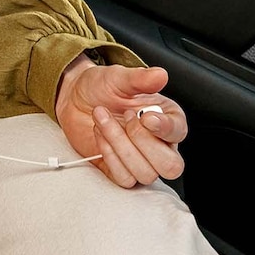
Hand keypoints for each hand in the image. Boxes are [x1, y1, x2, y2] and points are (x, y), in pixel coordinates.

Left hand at [54, 58, 186, 187]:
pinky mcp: (121, 171)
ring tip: (104, 119)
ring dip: (120, 145)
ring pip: (145, 173)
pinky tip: (101, 135)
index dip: (165, 128)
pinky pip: (124, 179)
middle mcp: (159, 143)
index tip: (145, 117)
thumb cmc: (102, 88)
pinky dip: (110, 157)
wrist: (75, 99)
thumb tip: (160, 75)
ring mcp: (141, 160)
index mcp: (167, 118)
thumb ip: (140, 78)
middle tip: (125, 117)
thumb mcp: (119, 77)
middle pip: (171, 166)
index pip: (179, 132)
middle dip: (143, 143)